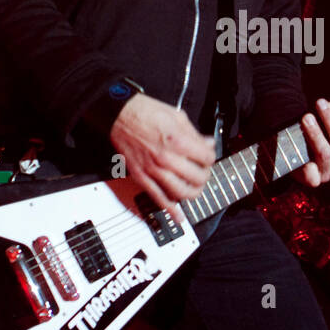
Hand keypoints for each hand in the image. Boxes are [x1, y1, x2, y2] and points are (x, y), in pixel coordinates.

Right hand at [110, 94, 215, 220]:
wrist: (119, 115)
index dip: (211, 156)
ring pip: (182, 192)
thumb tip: (208, 143)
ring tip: (195, 188)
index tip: (208, 155)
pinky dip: (171, 210)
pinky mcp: (142, 177)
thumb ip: (194, 133)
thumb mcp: (177, 116)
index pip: (207, 158)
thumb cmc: (145, 112)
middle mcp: (167, 159)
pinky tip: (179, 217)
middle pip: (198, 177)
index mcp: (177, 141)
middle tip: (203, 171)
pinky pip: (158, 198)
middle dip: (205, 175)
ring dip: (193, 193)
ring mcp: (153, 170)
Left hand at [296, 98, 329, 187]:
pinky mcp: (313, 181)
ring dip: (316, 132)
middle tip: (319, 104)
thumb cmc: (318, 144)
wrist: (299, 165)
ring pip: (325, 152)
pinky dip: (307, 161)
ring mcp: (328, 175)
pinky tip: (301, 144)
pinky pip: (311, 171)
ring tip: (307, 117)